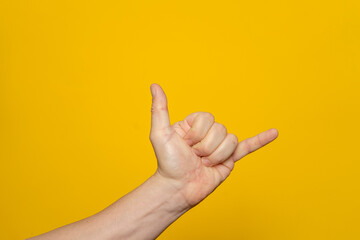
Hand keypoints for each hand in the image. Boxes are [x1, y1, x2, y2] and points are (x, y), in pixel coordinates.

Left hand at [150, 83, 277, 207]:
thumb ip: (159, 109)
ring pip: (230, 140)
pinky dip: (261, 140)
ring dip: (216, 156)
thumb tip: (155, 85)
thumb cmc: (167, 162)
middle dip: (206, 147)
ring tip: (204, 164)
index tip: (185, 144)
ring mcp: (220, 146)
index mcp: (195, 124)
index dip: (196, 133)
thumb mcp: (160, 134)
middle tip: (194, 157)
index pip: (207, 118)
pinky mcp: (229, 159)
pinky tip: (274, 133)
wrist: (177, 188)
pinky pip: (248, 147)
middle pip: (220, 129)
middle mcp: (208, 133)